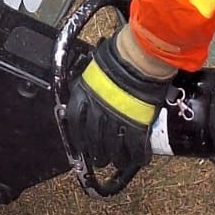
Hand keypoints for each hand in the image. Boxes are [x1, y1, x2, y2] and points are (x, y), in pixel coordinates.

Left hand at [66, 28, 173, 170]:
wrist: (139, 57)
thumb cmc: (118, 54)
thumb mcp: (95, 67)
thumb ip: (91, 82)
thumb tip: (89, 86)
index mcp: (85, 95)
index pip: (75, 121)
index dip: (77, 136)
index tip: (81, 142)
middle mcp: (98, 111)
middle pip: (93, 140)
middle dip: (97, 153)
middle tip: (100, 158)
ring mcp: (117, 120)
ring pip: (113, 148)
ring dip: (115, 158)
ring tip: (118, 160)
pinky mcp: (137, 125)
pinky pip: (135, 147)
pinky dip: (138, 156)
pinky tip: (140, 158)